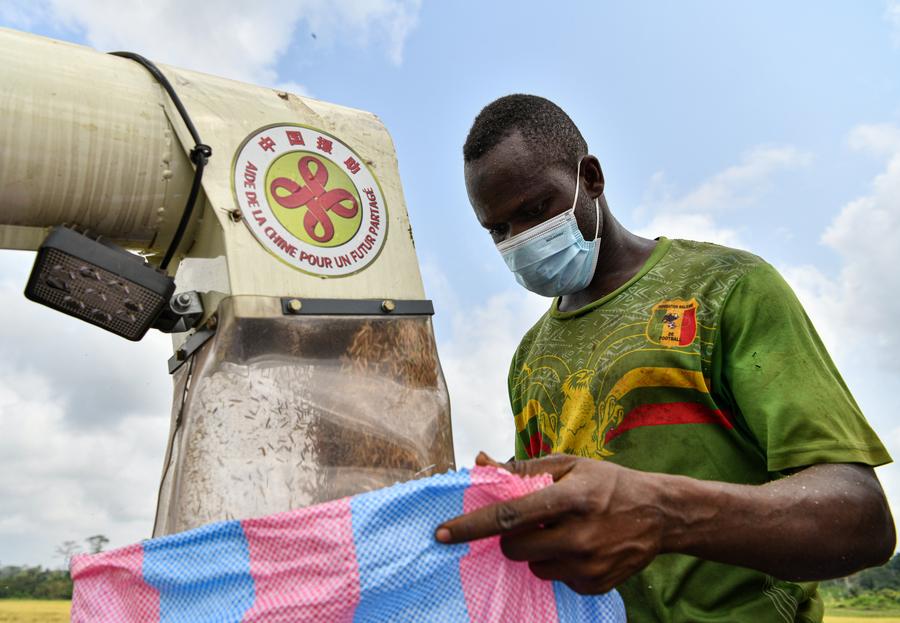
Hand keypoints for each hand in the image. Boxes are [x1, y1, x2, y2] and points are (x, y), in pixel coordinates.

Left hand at [435, 452, 663, 594]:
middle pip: (514, 548)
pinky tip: (580, 546)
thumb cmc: (607, 483)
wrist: (660, 514)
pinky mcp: (595, 585)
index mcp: (570, 497)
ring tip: (562, 531)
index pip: (509, 515)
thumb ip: (521, 469)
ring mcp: (589, 564)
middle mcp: (579, 534)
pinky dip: (558, 564)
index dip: (471, 525)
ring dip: (536, 551)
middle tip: (533, 521)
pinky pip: (556, 580)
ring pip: (533, 567)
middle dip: (511, 536)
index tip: (442, 534)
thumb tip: (477, 462)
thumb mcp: (568, 465)